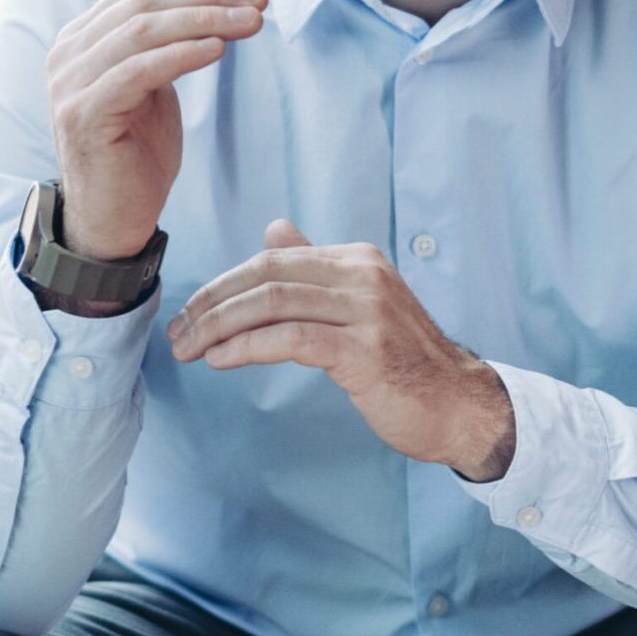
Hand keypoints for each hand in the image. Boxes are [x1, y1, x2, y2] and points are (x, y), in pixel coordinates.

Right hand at [44, 0, 267, 258]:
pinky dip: (181, 55)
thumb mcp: (146, 80)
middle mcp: (66, 54)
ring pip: (142, 30)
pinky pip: (138, 70)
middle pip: (142, 2)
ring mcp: (70, 84)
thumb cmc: (135, 151)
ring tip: (251, 23)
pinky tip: (218, 51)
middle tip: (259, 1)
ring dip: (204, 20)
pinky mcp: (83, 114)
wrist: (111, 219)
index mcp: (79, 39)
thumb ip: (144, 32)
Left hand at [166, 220, 517, 477]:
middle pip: (266, 277)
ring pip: (273, 305)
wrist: (458, 406)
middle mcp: (363, 276)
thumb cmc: (404, 362)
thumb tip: (274, 229)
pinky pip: (292, 340)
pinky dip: (247, 347)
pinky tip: (221, 360)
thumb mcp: (360, 305)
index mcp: (357, 260)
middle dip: (211, 305)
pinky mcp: (365, 350)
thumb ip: (317, 269)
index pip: (272, 260)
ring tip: (190, 349)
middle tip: (177, 333)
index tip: (189, 312)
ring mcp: (367, 312)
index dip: (222, 285)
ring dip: (219, 328)